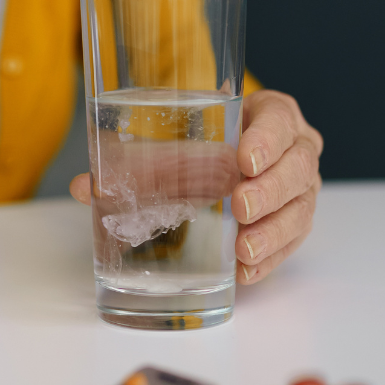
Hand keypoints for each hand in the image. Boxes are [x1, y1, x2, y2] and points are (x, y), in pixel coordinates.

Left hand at [70, 90, 322, 284]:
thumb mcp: (179, 136)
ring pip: (300, 208)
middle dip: (269, 189)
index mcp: (272, 114)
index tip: (242, 159)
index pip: (279, 120)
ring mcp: (301, 188)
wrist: (234, 152)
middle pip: (297, 168)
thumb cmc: (207, 138)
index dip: (266, 140)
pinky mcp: (294, 221)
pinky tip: (246, 270)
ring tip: (243, 248)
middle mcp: (296, 149)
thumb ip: (135, 156)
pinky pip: (292, 242)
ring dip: (273, 231)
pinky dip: (270, 258)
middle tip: (238, 205)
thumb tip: (83, 186)